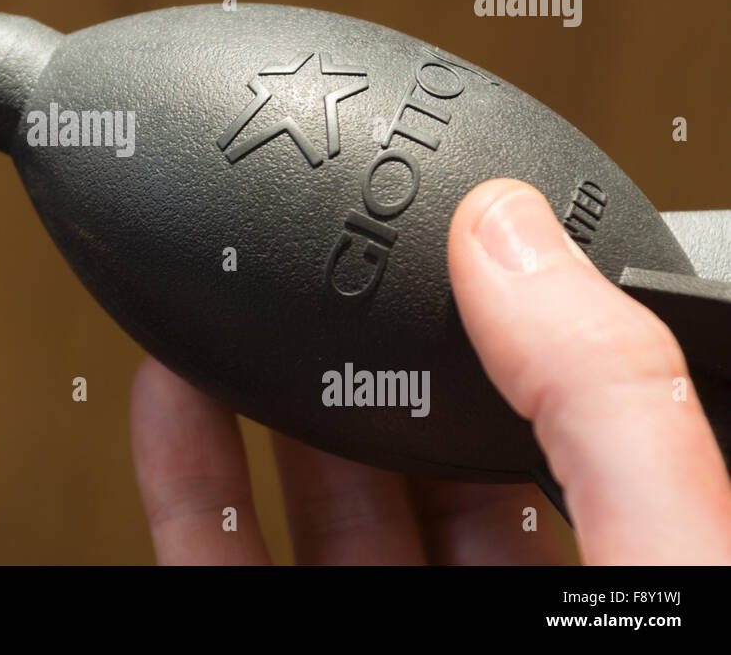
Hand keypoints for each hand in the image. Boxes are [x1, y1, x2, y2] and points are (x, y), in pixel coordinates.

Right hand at [130, 178, 730, 563]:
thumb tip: (512, 235)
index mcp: (613, 561)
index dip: (510, 312)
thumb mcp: (672, 559)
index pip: (564, 415)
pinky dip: (182, 471)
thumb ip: (608, 405)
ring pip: (307, 492)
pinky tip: (169, 397)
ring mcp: (377, 627)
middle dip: (362, 341)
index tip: (456, 224)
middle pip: (417, 443)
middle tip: (323, 256)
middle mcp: (492, 597)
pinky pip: (212, 554)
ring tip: (230, 298)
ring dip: (257, 389)